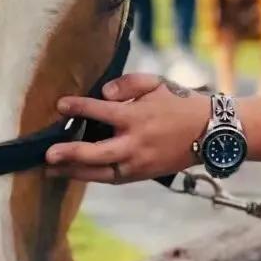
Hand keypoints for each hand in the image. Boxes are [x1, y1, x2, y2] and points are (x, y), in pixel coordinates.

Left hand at [47, 74, 211, 183]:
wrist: (211, 132)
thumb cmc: (181, 103)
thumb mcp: (157, 83)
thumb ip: (127, 83)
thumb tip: (102, 93)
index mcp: (138, 117)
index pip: (102, 112)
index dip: (79, 107)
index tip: (61, 104)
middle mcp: (136, 143)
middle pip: (97, 152)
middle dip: (70, 154)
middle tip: (48, 154)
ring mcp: (139, 163)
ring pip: (101, 173)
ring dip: (74, 172)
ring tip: (50, 171)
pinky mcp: (142, 175)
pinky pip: (112, 178)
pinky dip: (92, 176)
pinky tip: (74, 174)